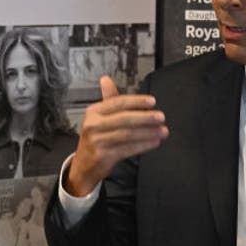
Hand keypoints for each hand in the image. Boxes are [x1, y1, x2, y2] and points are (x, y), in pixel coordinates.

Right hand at [64, 76, 167, 195]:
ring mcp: (97, 141)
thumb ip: (107, 100)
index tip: (152, 102)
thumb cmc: (95, 139)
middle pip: (124, 118)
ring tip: (162, 131)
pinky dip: (143, 145)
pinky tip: (154, 142)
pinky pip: (128, 149)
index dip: (136, 101)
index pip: (117, 102)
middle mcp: (93, 125)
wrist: (83, 166)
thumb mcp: (98, 118)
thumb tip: (106, 79)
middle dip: (145, 117)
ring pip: (127, 134)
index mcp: (93, 112)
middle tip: (161, 117)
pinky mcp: (103, 156)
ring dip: (148, 132)